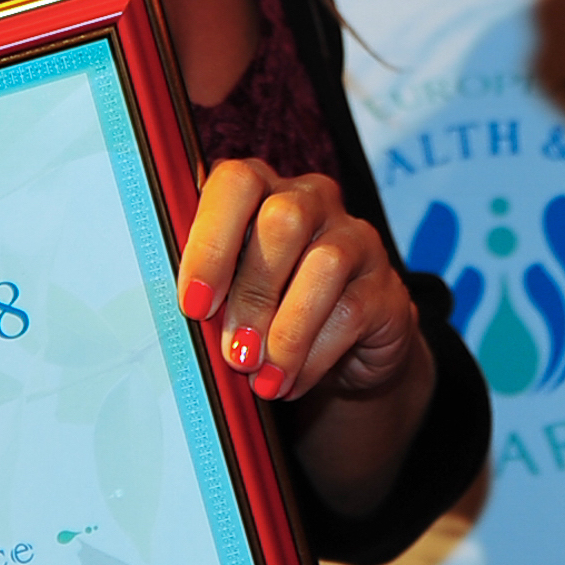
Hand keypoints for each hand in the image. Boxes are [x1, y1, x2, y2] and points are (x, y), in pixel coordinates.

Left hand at [176, 161, 420, 406]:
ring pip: (324, 264)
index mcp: (262, 190)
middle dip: (251, 292)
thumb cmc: (268, 311)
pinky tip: (290, 381)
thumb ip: (208, 288)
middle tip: (233, 351)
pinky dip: (313, 355)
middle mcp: (312, 200)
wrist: (342, 349)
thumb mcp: (231, 294)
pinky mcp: (386, 284)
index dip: (211, 240)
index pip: (235, 182)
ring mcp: (355, 238)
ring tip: (261, 377)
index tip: (193, 303)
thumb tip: (179, 316)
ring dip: (286, 330)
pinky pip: (351, 311)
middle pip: (282, 219)